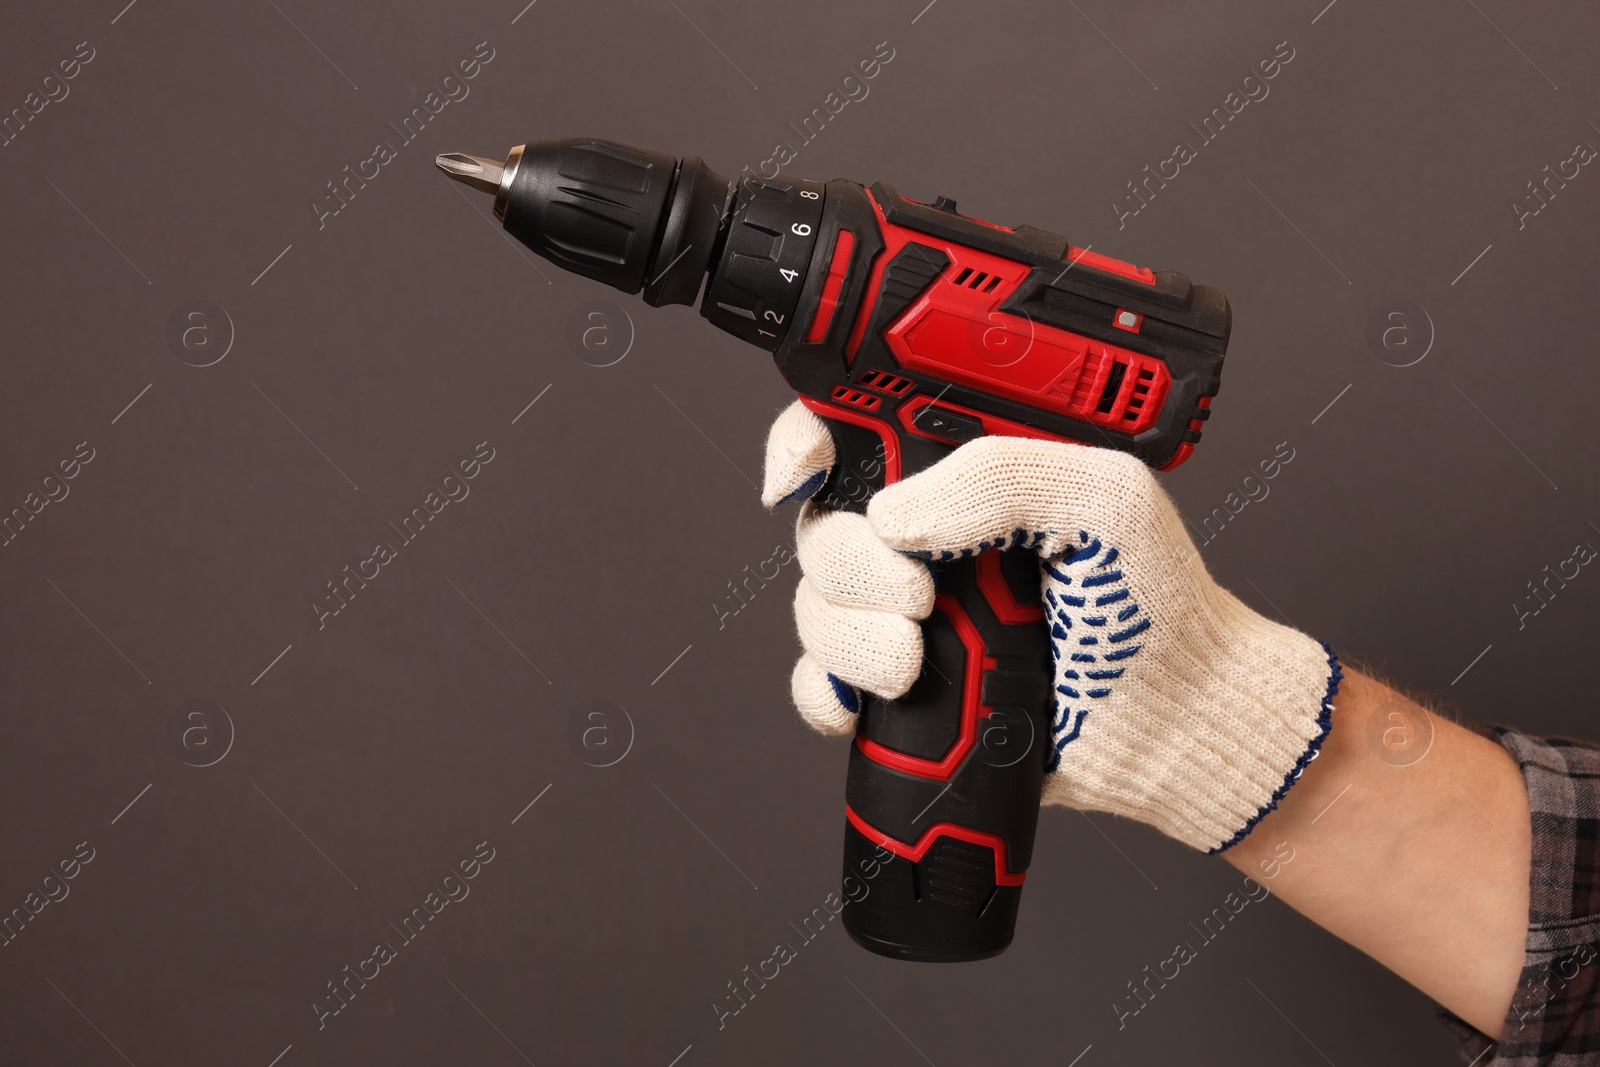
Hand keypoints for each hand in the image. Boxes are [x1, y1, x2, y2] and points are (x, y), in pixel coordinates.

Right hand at [762, 400, 1340, 851]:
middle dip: (851, 564)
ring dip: (851, 636)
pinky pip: (821, 686)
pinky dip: (830, 694)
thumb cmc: (1156, 605)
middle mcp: (930, 540)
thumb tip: (897, 514)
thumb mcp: (1105, 501)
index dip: (810, 440)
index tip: (803, 469)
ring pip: (816, 607)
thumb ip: (1005, 476)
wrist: (1171, 726)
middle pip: (822, 526)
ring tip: (917, 660)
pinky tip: (874, 700)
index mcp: (969, 478)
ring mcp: (911, 615)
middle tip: (919, 592)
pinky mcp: (904, 688)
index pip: (859, 432)